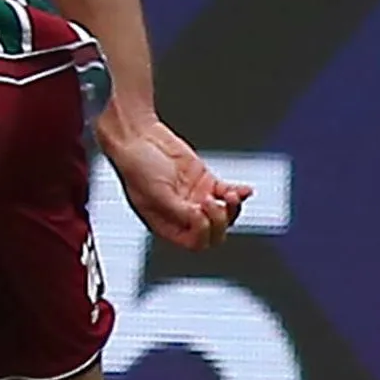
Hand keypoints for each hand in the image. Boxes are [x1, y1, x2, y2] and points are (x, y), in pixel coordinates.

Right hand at [98, 107, 250, 250]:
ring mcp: (196, 198)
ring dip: (232, 208)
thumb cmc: (136, 166)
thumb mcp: (156, 193)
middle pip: (213, 231)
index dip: (203, 231)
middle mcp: (183, 214)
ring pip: (224, 214)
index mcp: (167, 224)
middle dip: (219, 220)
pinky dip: (239, 192)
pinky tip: (244, 190)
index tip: (200, 212)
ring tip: (231, 196)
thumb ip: (180, 211)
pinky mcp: (205, 181)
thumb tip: (200, 221)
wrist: (138, 137)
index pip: (195, 241)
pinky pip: (227, 192)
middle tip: (213, 202)